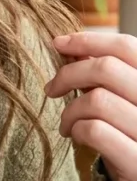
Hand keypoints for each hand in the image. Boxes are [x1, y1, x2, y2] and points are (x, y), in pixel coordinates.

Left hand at [46, 31, 136, 180]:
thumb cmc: (131, 140)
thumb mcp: (122, 103)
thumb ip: (105, 76)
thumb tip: (69, 45)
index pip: (127, 47)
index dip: (89, 40)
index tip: (58, 43)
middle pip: (107, 68)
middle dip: (69, 74)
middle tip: (52, 89)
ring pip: (97, 100)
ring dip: (70, 110)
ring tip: (67, 123)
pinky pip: (97, 132)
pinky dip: (78, 129)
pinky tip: (77, 137)